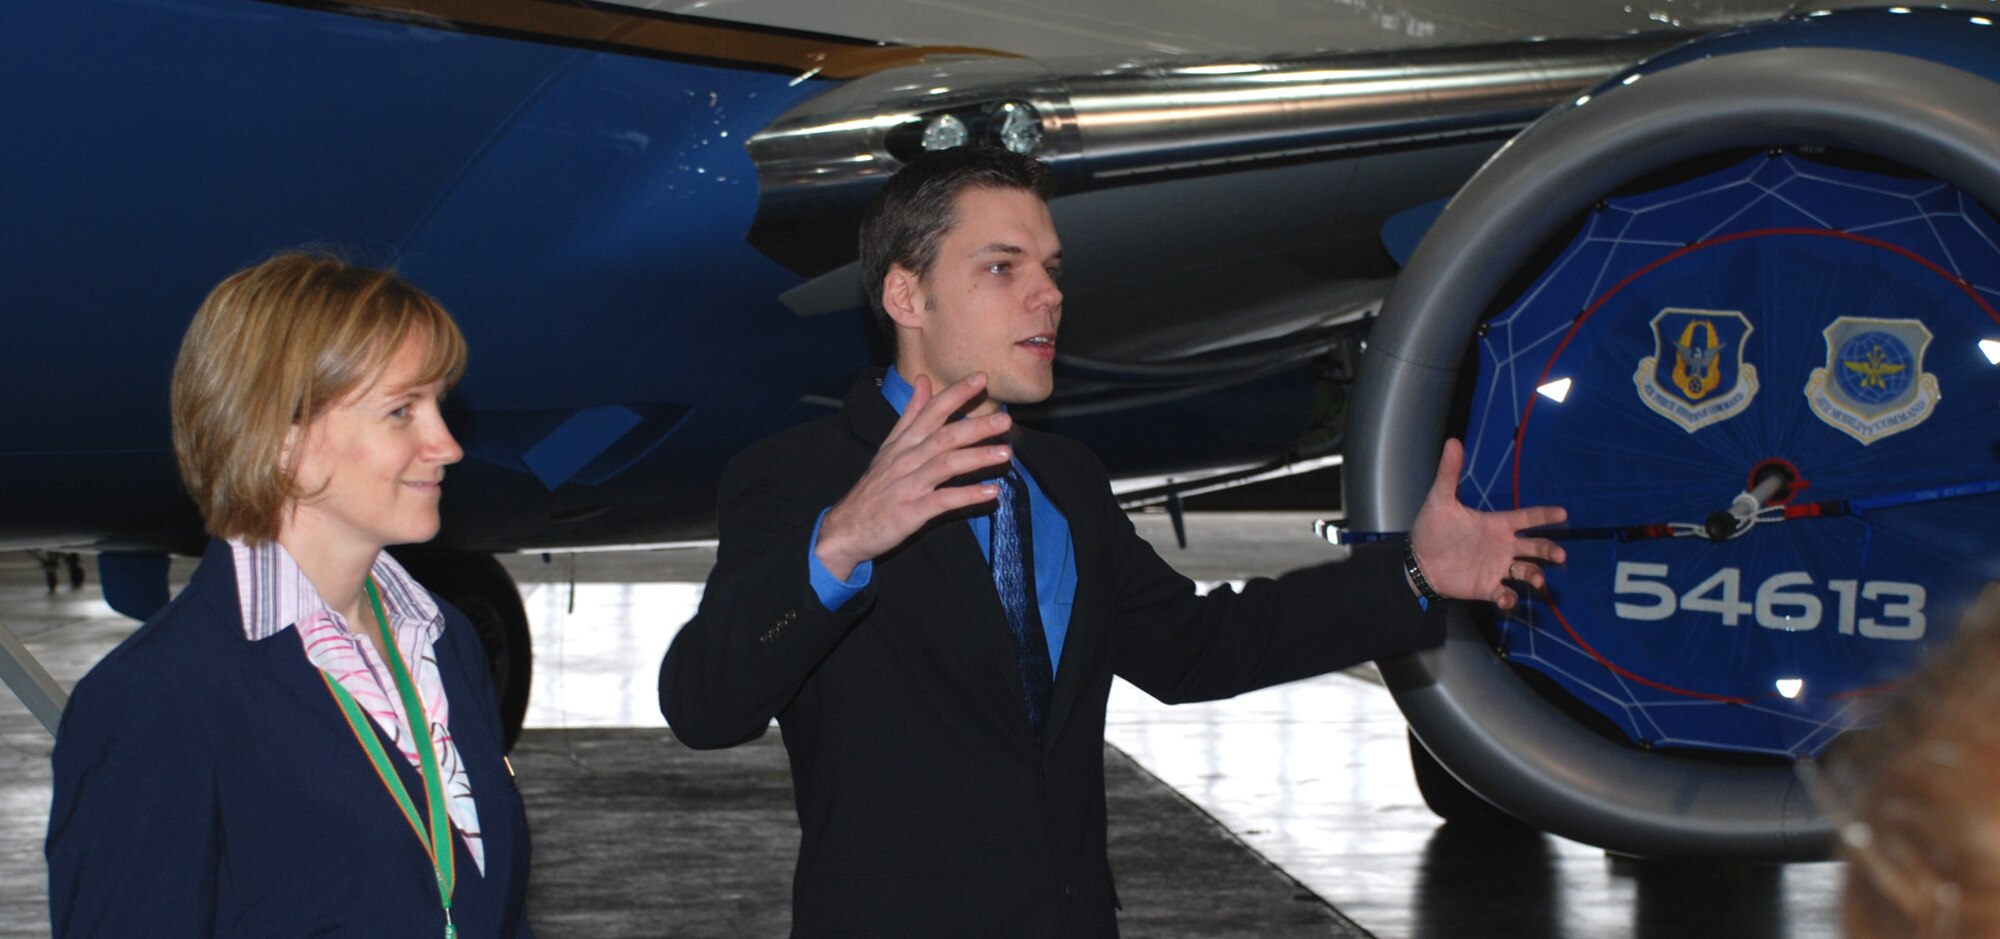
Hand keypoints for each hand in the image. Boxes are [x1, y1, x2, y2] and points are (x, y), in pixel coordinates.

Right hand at [816, 373, 1012, 578]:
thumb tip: (924, 379)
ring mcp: (908, 486)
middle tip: (1005, 419)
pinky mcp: (909, 512)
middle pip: (943, 437)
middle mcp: (906, 459)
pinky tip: (991, 492)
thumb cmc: (875, 487)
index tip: (982, 377)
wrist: (847, 527)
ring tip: (1005, 453)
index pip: (932, 411)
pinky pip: (941, 501)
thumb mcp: (890, 446)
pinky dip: (966, 496)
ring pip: (944, 465)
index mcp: (903, 442)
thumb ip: (911, 413)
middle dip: (975, 426)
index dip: (956, 393)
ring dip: (976, 458)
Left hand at [1408, 438, 1567, 609]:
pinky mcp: (1488, 587)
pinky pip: (1506, 595)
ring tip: (1536, 580)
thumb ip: (1449, 474)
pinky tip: (1506, 599)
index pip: (1527, 518)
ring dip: (1535, 576)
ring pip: (1527, 571)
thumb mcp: (1440, 500)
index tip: (1563, 513)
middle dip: (1549, 550)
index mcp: (1497, 524)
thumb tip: (1453, 441)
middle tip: (1559, 555)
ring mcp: (1497, 567)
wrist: (1417, 561)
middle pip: (1536, 547)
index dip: (1545, 515)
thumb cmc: (1431, 529)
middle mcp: (1503, 546)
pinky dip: (1510, 599)